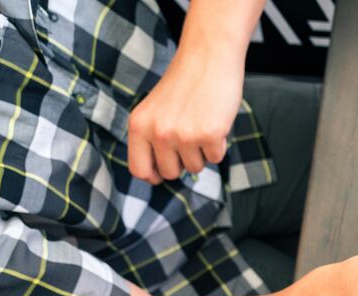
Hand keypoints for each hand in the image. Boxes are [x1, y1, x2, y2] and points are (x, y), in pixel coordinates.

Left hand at [128, 44, 243, 182]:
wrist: (208, 58)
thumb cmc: (184, 84)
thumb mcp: (155, 111)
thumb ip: (151, 139)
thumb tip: (160, 175)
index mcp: (138, 126)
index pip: (139, 170)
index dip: (153, 175)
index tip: (163, 172)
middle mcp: (158, 133)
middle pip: (170, 173)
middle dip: (182, 163)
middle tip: (188, 139)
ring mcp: (184, 135)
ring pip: (195, 168)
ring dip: (202, 152)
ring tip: (201, 124)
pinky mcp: (209, 135)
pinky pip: (216, 158)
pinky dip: (219, 145)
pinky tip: (215, 122)